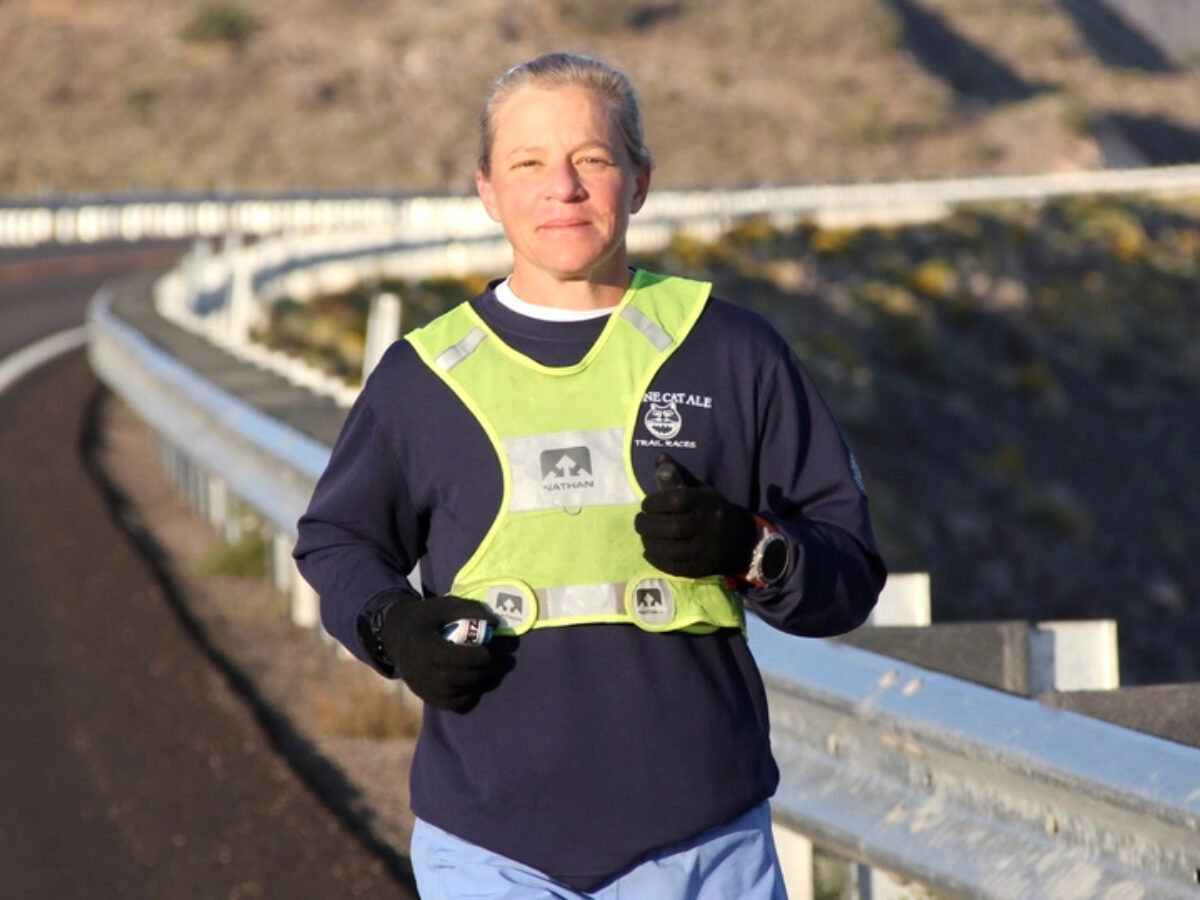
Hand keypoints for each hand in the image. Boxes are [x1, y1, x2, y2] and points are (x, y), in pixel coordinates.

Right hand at [380, 593, 505, 711]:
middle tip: (494, 664)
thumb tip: (495, 623)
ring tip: (487, 673)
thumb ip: (469, 610)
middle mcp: (419, 669)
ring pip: (452, 694)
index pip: (452, 657)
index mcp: (423, 645)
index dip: (475, 657)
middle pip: (453, 678)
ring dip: (475, 685)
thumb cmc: (426, 618)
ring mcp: (420, 685)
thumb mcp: (444, 606)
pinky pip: (448, 704)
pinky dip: (465, 697)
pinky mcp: (424, 695)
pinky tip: (474, 683)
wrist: (398, 635)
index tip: (488, 651)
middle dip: (479, 673)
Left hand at [634, 454, 756, 578]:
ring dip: (649, 542)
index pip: (677, 500)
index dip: (655, 502)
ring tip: (644, 536)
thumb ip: (679, 476)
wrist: (740, 540)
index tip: (646, 504)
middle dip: (647, 524)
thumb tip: (659, 457)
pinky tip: (650, 552)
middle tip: (639, 522)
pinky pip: (674, 566)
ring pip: (670, 549)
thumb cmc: (711, 511)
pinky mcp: (701, 568)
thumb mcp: (701, 491)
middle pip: (671, 527)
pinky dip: (657, 560)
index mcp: (708, 503)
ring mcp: (706, 549)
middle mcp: (709, 526)